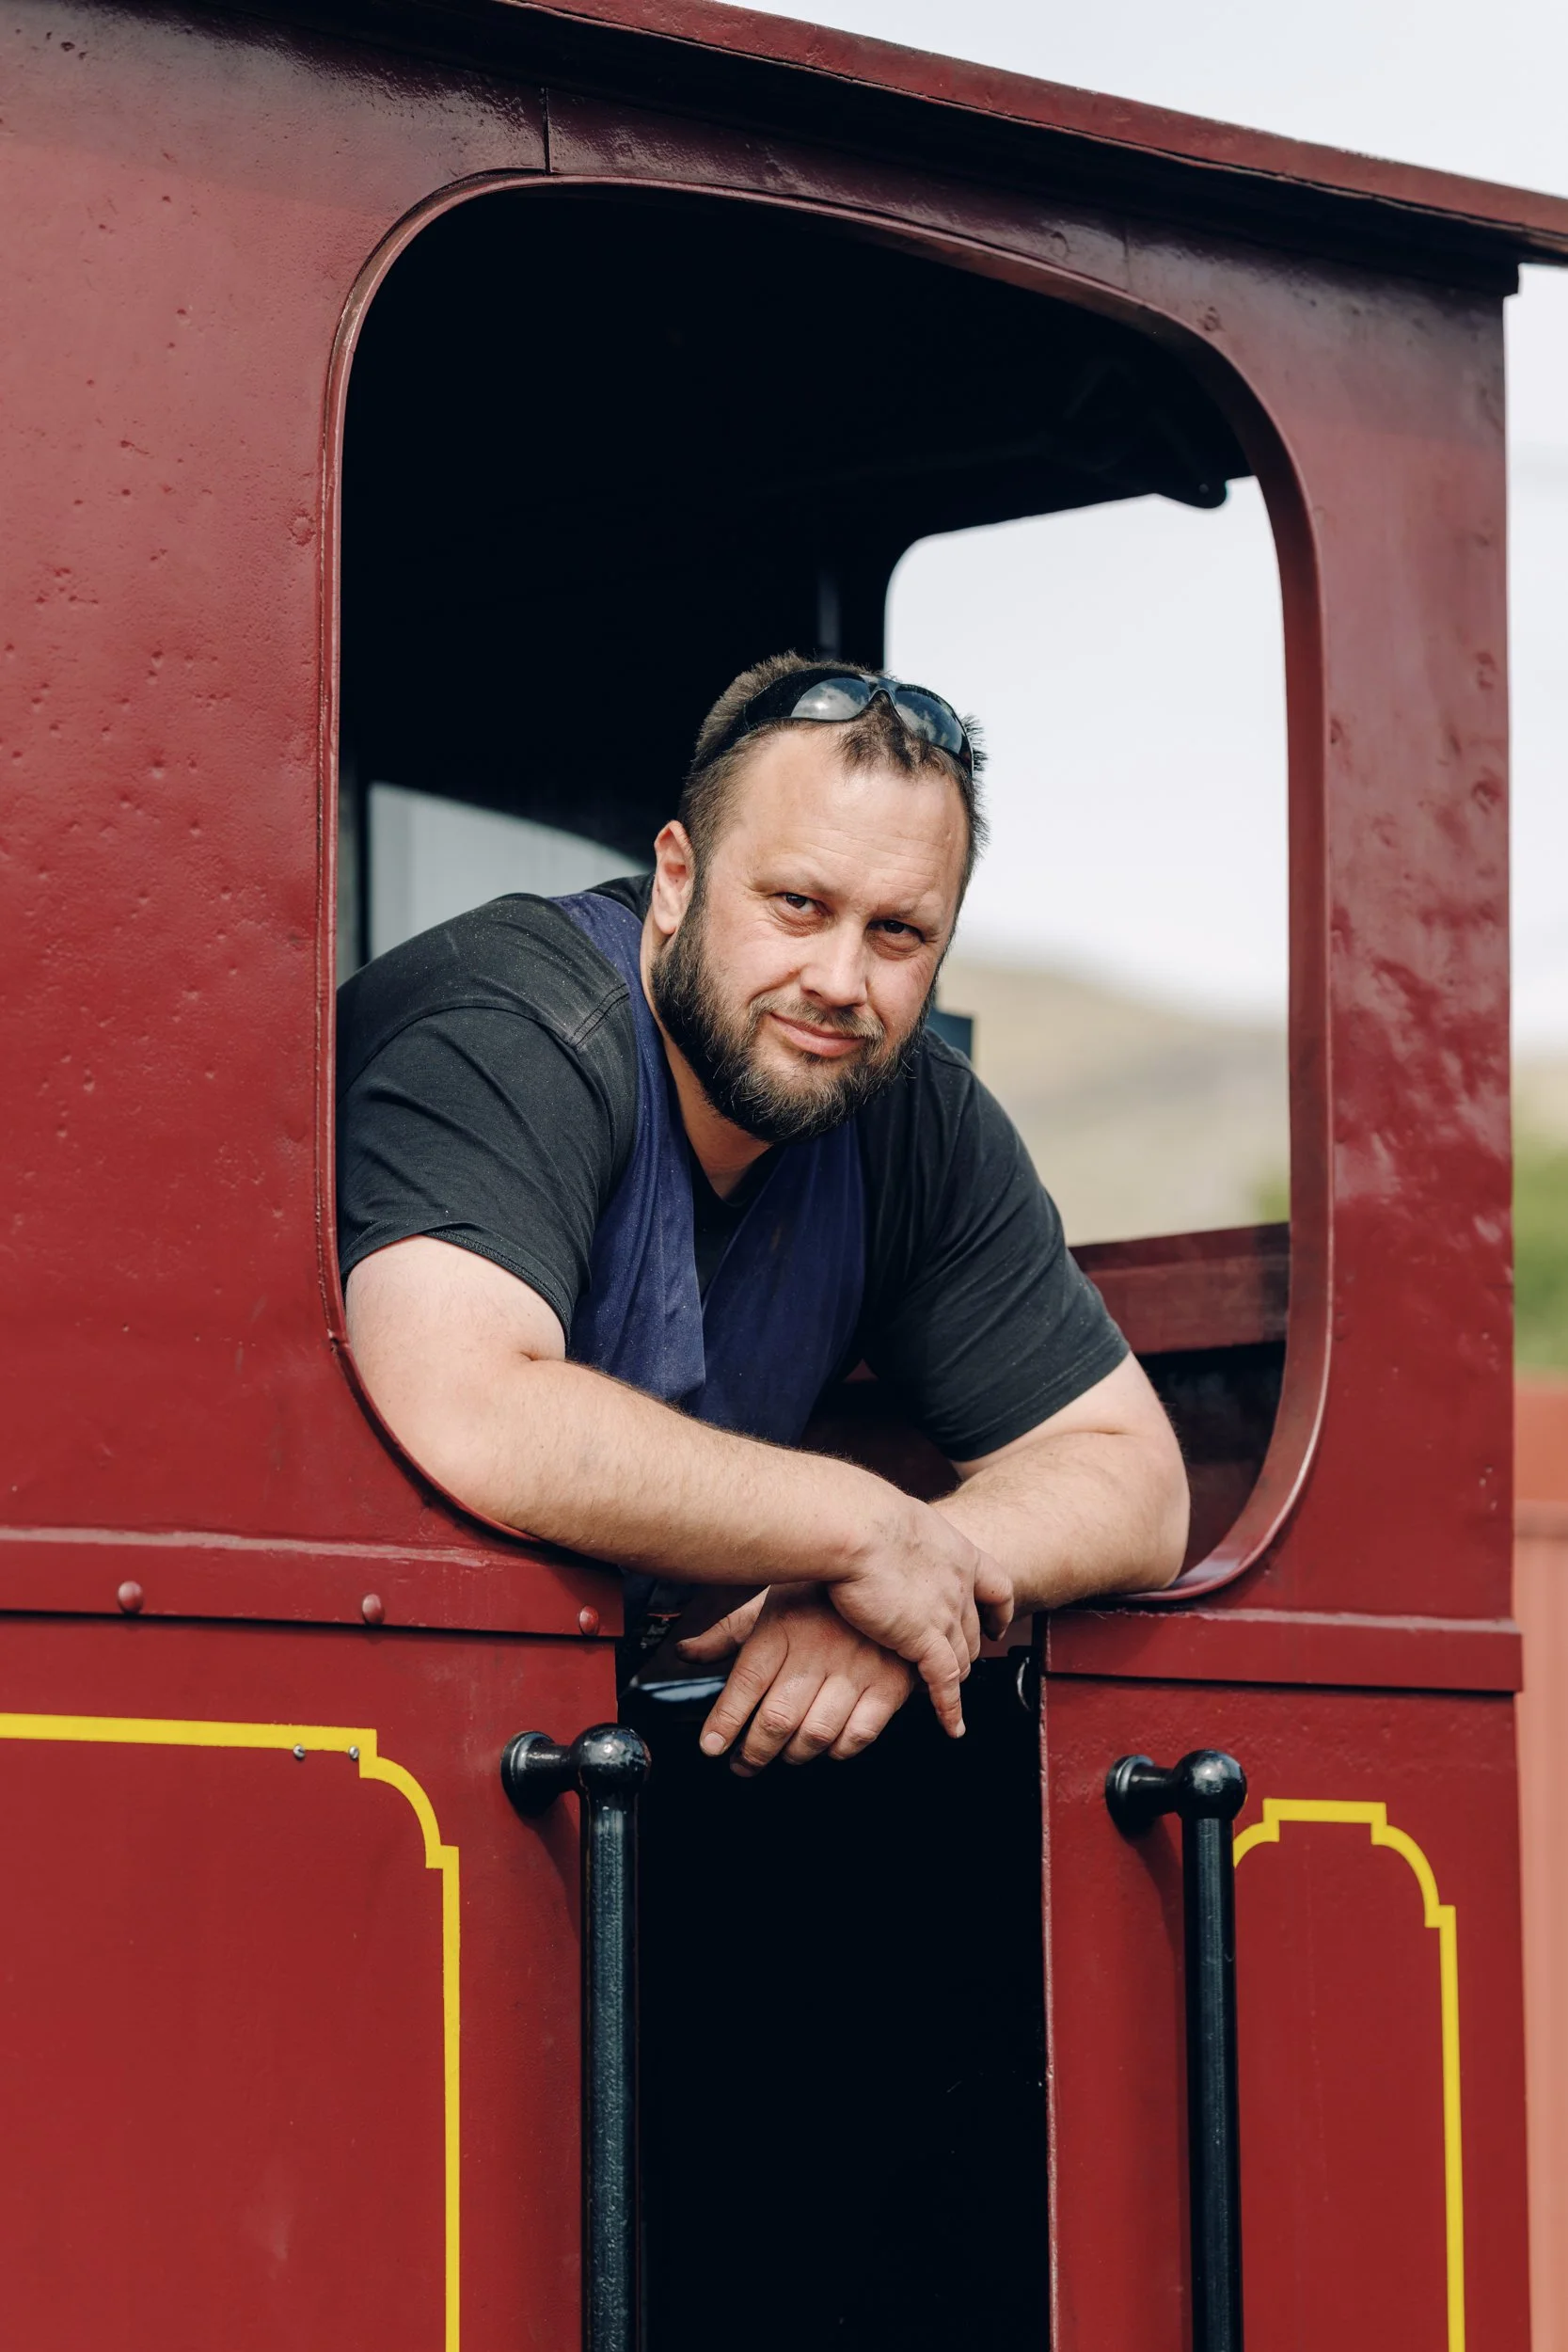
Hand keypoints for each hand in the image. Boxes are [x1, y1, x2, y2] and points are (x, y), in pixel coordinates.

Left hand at [678, 1585, 915, 1774]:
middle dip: (753, 1752)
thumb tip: (684, 1652)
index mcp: (782, 1627)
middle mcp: (817, 1649)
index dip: (725, 1723)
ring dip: (793, 1755)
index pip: (746, 1684)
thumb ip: (727, 1633)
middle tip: (742, 1764)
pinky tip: (826, 1744)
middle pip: (778, 1718)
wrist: (889, 1575)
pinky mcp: (889, 1685)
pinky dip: (838, 1750)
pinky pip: (858, 1735)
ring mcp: (856, 1669)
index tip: (711, 1747)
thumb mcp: (771, 1603)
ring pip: (816, 1733)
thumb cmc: (822, 1595)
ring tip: (783, 1754)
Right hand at [826, 1496, 1013, 1738]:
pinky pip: (946, 1682)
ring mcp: (946, 1614)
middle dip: (969, 1649)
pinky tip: (953, 1725)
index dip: (997, 1611)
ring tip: (945, 1694)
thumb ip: (898, 1536)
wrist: (858, 1527)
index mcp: (958, 1553)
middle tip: (957, 1664)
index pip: (996, 1586)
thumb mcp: (894, 1519)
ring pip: (962, 1657)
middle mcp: (960, 1586)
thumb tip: (877, 1535)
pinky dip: (950, 1707)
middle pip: (974, 1629)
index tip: (994, 1625)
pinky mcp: (924, 1640)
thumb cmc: (862, 1516)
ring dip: (955, 1677)